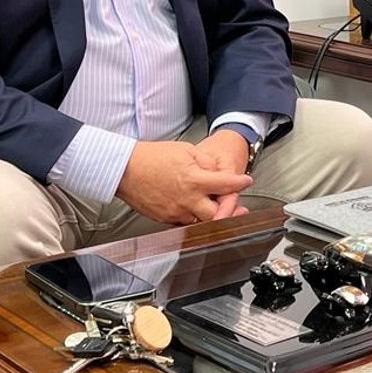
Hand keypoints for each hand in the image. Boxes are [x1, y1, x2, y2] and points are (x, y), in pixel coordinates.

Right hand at [116, 139, 252, 224]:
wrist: (125, 169)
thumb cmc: (152, 157)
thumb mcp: (186, 150)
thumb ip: (206, 163)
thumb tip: (218, 171)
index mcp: (194, 180)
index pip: (226, 185)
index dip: (240, 183)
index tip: (246, 181)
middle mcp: (187, 200)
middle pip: (217, 214)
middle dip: (229, 211)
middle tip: (236, 206)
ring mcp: (175, 212)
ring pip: (201, 222)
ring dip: (210, 215)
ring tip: (214, 207)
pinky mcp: (164, 218)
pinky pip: (184, 222)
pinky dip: (192, 217)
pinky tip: (194, 208)